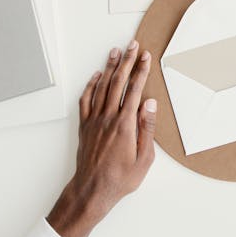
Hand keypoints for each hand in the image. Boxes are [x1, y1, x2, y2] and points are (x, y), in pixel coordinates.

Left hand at [47, 40, 156, 236]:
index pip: (135, 90)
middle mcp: (108, 118)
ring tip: (116, 52)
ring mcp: (94, 121)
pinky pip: (86, 100)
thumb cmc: (120, 178)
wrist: (93, 190)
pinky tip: (97, 76)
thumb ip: (147, 128)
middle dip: (127, 61)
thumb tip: (150, 104)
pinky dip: (91, 85)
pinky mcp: (85, 126)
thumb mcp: (144, 158)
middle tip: (133, 46)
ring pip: (102, 87)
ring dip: (110, 68)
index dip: (141, 71)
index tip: (146, 57)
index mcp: (125, 124)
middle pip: (118, 82)